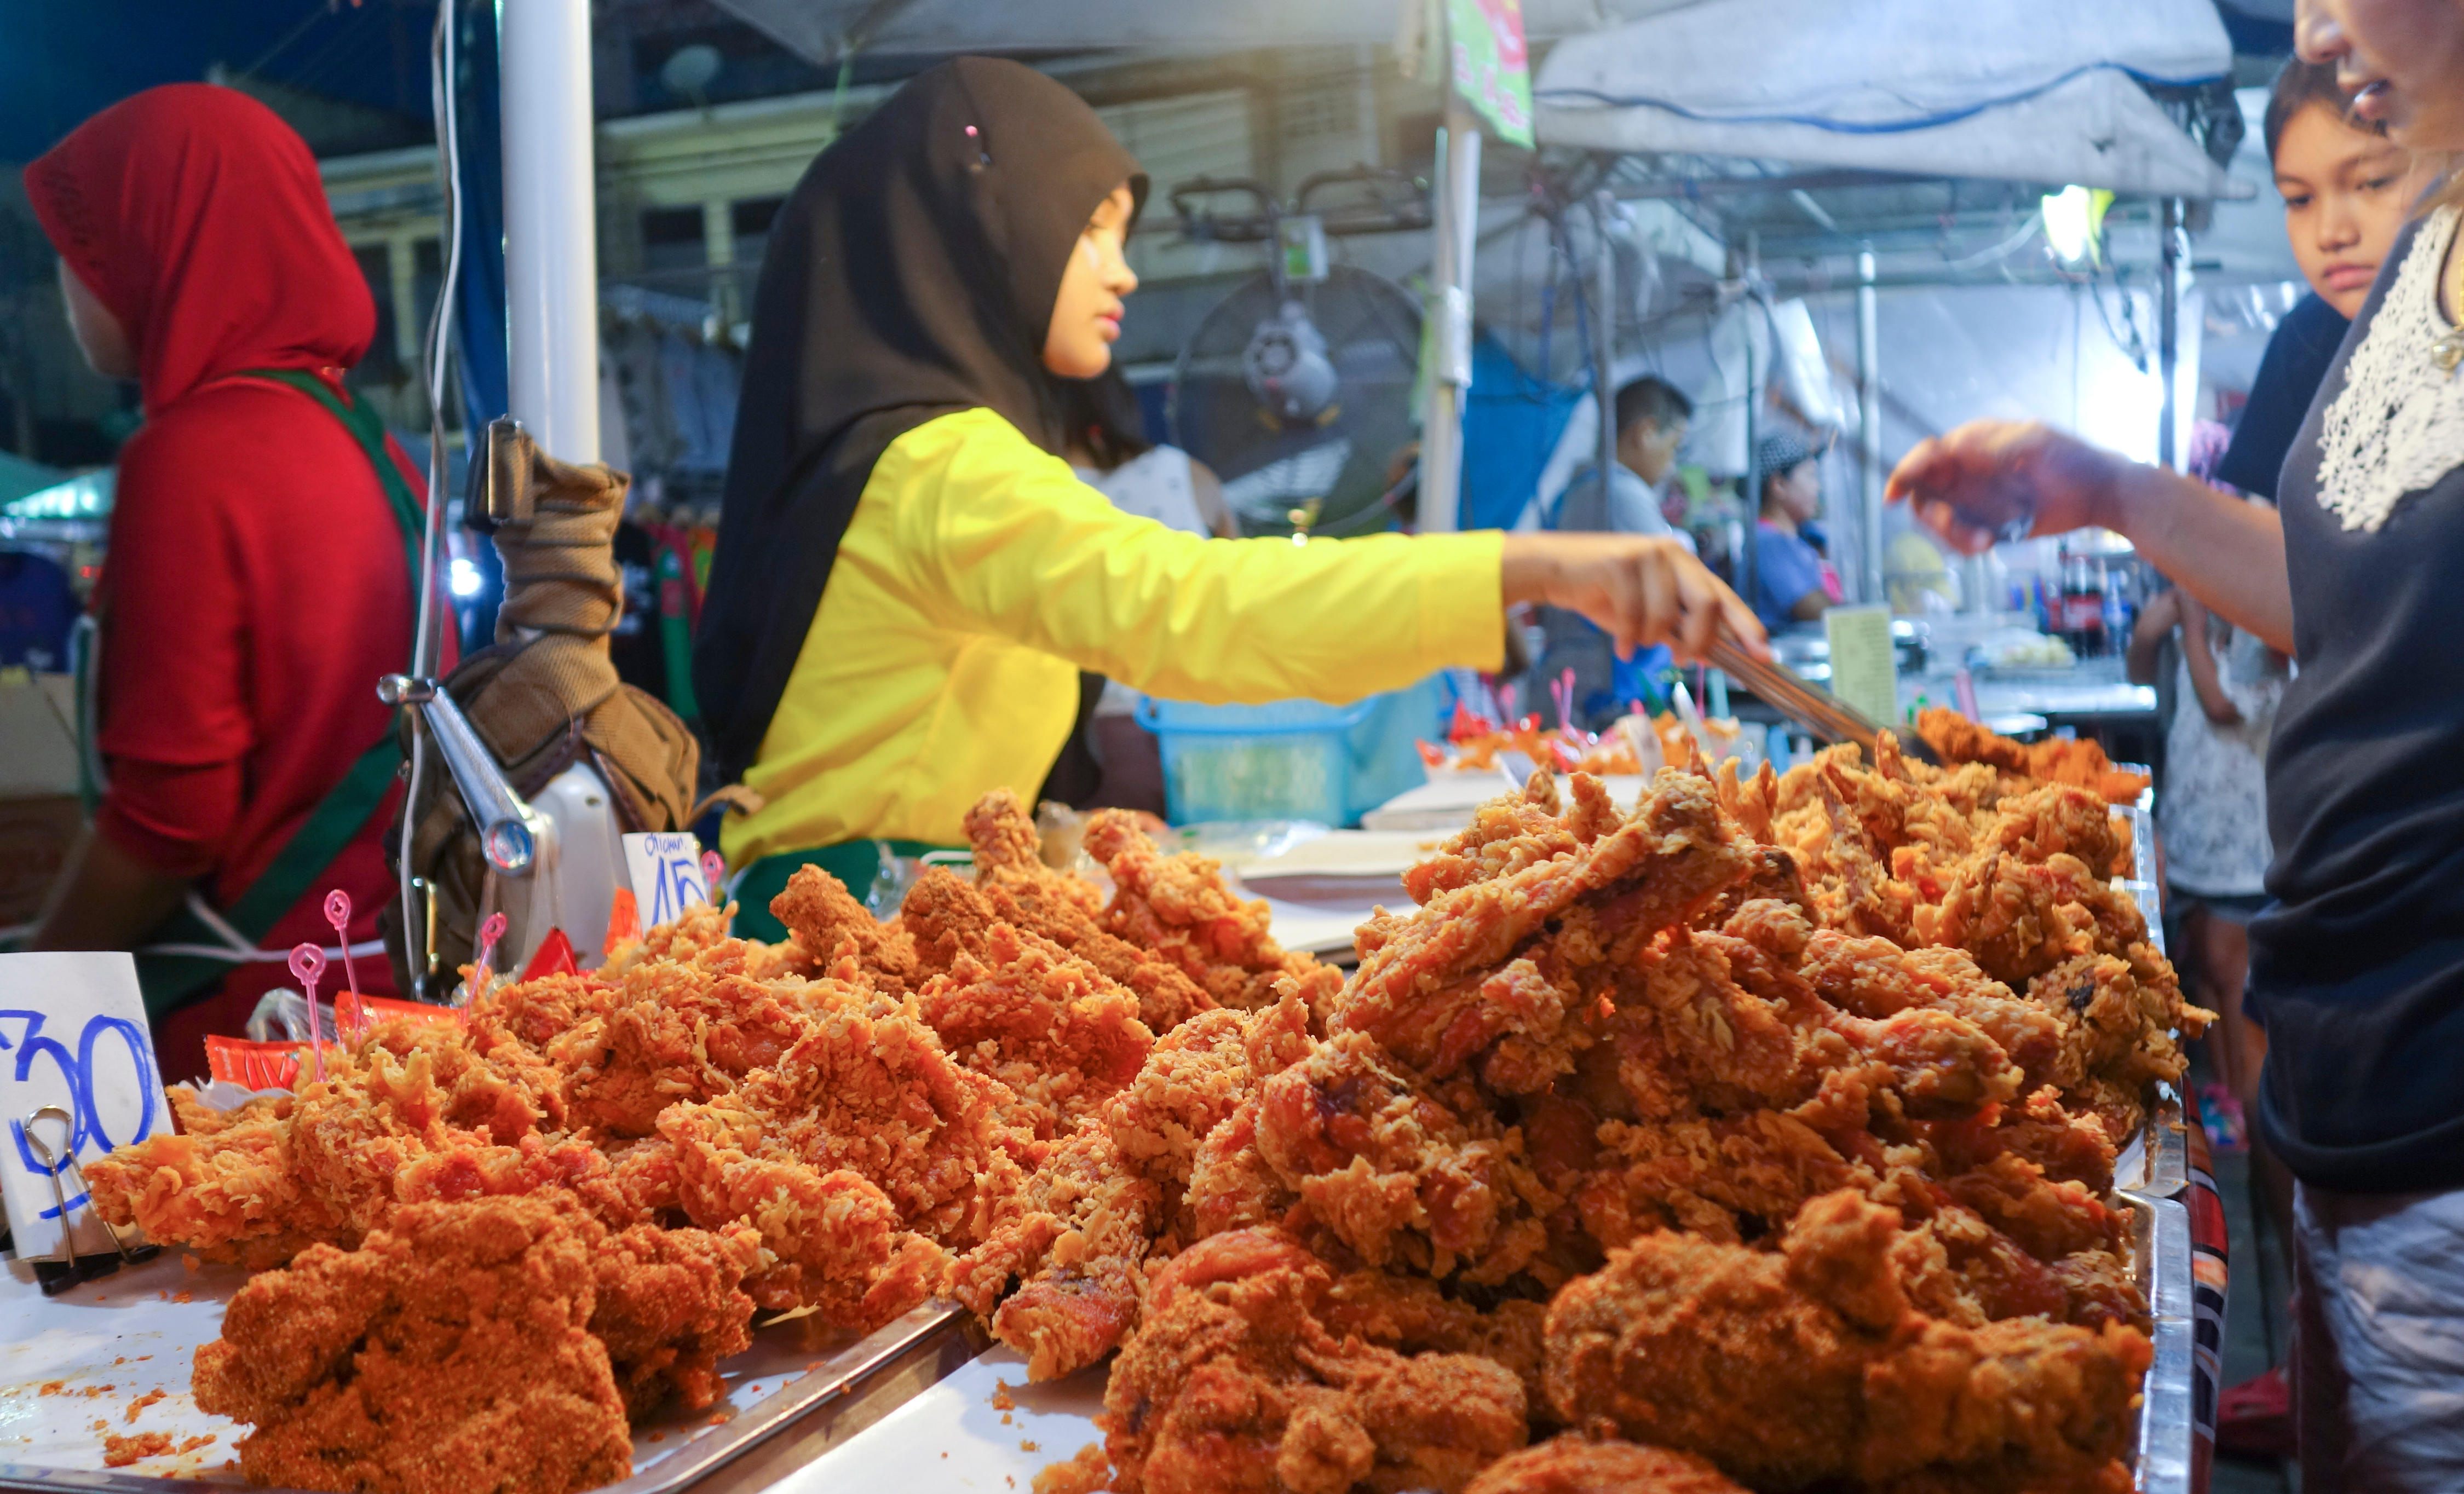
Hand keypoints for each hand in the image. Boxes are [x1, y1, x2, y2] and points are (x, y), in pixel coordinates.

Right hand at [1499, 532, 1766, 664]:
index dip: (1748, 626)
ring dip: (1651, 639)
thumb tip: (1708, 655)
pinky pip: (1634, 615)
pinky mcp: (1620, 563)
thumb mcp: (1647, 614)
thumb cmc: (1603, 593)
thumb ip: (1678, 628)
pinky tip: (1620, 646)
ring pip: (1666, 614)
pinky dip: (1628, 639)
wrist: (1556, 571)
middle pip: (1707, 602)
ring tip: (1635, 644)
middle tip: (1682, 659)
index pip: (1726, 597)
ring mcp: (1647, 556)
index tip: (1765, 654)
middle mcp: (1672, 555)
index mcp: (1685, 566)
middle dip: (1698, 639)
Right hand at [1886, 420, 2130, 554]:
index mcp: (1973, 445)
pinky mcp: (1987, 522)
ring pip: (1940, 520)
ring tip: (1985, 542)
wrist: (2101, 494)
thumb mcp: (2031, 444)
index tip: (1893, 495)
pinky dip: (1967, 544)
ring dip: (1954, 535)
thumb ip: (1987, 446)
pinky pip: (1960, 537)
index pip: (1927, 456)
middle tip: (1963, 534)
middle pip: (1926, 495)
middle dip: (1936, 518)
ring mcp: (1977, 499)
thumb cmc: (2070, 462)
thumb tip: (1947, 445)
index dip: (1905, 473)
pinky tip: (1990, 544)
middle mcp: (1968, 472)